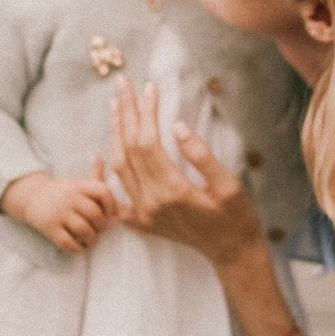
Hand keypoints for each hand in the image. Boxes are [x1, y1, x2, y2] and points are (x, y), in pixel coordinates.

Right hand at [0, 162, 115, 253]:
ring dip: (92, 239)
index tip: (112, 214)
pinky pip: (68, 242)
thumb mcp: (77, 182)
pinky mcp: (49, 228)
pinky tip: (80, 247)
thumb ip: (97, 178)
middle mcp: (69, 198)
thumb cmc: (62, 191)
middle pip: (95, 213)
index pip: (102, 191)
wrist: (31, 196)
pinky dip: (78, 248)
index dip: (112, 204)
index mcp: (78, 186)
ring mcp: (58, 213)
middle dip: (102, 225)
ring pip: (83, 229)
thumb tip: (111, 171)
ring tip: (91, 239)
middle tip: (100, 229)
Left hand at [110, 77, 264, 268]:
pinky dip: (103, 175)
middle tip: (123, 84)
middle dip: (125, 113)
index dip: (146, 112)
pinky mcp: (141, 221)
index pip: (148, 142)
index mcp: (172, 190)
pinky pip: (114, 197)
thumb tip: (177, 126)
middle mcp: (151, 202)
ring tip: (115, 105)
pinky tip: (98, 155)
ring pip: (119, 166)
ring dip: (115, 133)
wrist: (231, 251)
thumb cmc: (236, 217)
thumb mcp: (229, 185)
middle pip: (129, 148)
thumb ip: (201, 156)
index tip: (149, 88)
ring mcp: (142, 213)